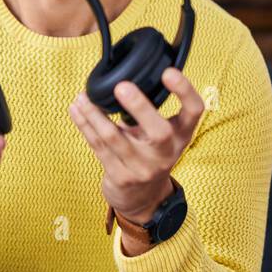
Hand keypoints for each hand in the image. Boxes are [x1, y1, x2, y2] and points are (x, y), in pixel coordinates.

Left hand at [67, 67, 203, 221]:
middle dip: (140, 106)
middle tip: (122, 86)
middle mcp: (166, 153)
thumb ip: (150, 111)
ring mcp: (143, 168)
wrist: (143, 199)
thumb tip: (123, 72)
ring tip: (82, 96)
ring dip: (94, 114)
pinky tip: (76, 110)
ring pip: (115, 138)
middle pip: (159, 131)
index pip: (194, 111)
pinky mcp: (120, 177)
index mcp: (181, 136)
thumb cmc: (149, 154)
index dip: (185, 91)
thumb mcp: (161, 135)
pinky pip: (97, 146)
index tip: (169, 72)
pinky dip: (85, 125)